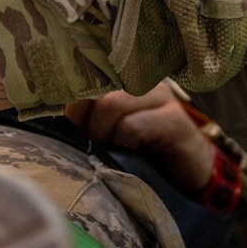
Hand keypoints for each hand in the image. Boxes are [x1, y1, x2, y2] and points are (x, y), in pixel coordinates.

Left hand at [64, 82, 214, 192]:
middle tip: (92, 144)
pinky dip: (123, 144)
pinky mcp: (174, 120)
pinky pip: (133, 126)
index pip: (87, 73)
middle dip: (86, 122)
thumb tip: (58, 113)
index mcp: (122, 78)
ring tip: (110, 151)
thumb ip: (86, 118)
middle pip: (96, 89)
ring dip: (103, 134)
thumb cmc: (142, 152)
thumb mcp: (109, 132)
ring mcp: (160, 96)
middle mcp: (141, 79)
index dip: (72, 98)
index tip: (68, 120)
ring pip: (112, 104)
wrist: (188, 174)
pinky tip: (129, 155)